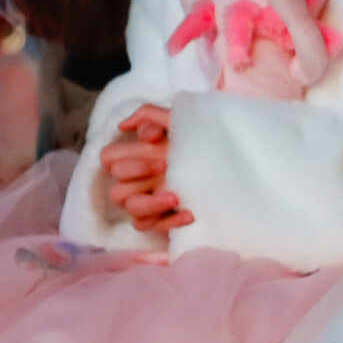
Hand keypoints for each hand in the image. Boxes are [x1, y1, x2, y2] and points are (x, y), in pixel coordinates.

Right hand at [100, 103, 191, 234]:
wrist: (233, 165)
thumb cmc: (202, 141)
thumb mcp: (181, 121)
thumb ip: (151, 115)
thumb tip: (123, 125)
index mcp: (138, 158)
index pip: (108, 157)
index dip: (124, 154)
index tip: (154, 145)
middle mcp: (138, 182)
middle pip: (116, 185)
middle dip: (138, 173)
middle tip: (167, 165)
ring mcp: (149, 202)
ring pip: (129, 207)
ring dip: (150, 203)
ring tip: (176, 196)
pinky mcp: (161, 220)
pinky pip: (151, 227)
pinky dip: (169, 221)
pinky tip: (190, 214)